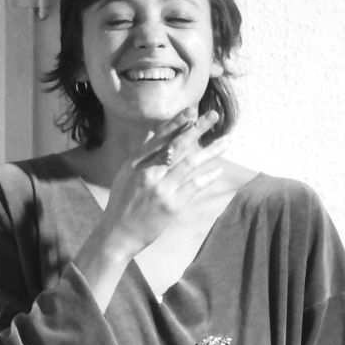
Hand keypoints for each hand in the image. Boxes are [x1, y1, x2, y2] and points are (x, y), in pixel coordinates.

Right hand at [97, 108, 227, 259]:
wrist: (118, 234)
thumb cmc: (122, 204)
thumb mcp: (126, 175)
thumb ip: (142, 154)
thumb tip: (155, 134)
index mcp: (136, 163)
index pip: (161, 138)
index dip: (177, 123)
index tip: (192, 110)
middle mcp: (149, 173)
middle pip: (177, 146)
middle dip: (197, 128)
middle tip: (214, 115)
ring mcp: (161, 189)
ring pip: (190, 163)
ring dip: (210, 151)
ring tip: (226, 141)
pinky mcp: (172, 206)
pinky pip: (194, 187)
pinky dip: (207, 177)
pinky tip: (219, 170)